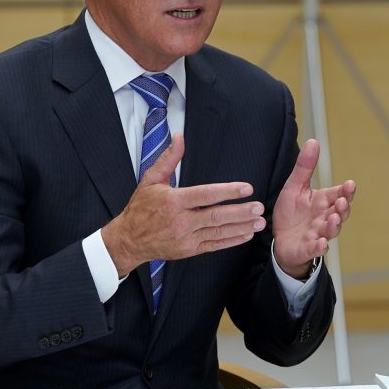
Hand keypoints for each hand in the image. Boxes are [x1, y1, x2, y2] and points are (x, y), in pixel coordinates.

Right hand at [102, 134, 266, 275]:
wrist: (128, 240)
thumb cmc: (140, 208)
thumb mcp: (150, 180)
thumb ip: (168, 159)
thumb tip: (179, 137)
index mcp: (173, 201)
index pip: (205, 195)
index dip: (227, 191)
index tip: (246, 188)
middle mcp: (181, 220)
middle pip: (216, 215)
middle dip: (240, 212)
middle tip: (259, 207)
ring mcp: (186, 238)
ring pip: (218, 232)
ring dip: (241, 226)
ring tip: (260, 221)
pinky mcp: (189, 250)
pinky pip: (214, 245)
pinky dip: (232, 241)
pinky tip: (246, 234)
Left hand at [271, 139, 354, 278]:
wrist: (281, 240)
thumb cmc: (291, 212)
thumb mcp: (294, 186)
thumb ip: (305, 167)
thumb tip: (313, 141)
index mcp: (323, 201)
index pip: (338, 194)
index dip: (346, 191)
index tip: (350, 184)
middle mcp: (325, 217)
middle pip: (340, 213)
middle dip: (344, 208)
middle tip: (343, 201)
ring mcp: (318, 233)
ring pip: (331, 230)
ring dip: (334, 225)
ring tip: (334, 219)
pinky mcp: (308, 248)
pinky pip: (316, 248)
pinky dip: (320, 246)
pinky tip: (322, 243)